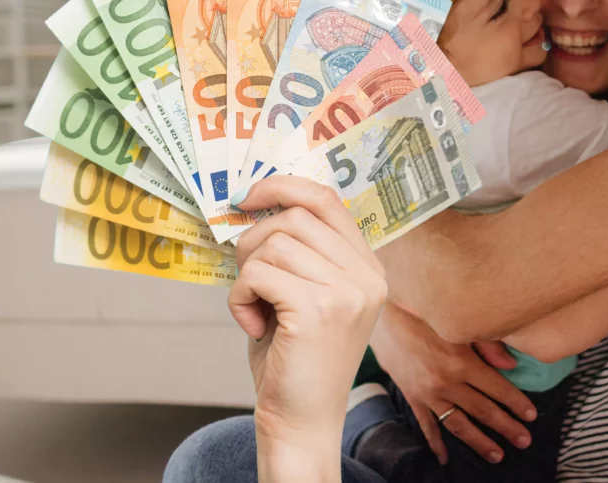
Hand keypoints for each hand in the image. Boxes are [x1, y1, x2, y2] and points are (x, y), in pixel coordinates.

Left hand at [227, 176, 387, 480]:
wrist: (302, 420)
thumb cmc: (295, 358)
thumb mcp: (307, 294)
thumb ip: (300, 252)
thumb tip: (258, 202)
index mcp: (368, 267)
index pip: (328, 200)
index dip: (283, 186)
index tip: (249, 196)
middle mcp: (366, 276)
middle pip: (295, 217)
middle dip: (254, 240)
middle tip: (248, 278)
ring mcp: (347, 292)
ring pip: (273, 243)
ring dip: (246, 274)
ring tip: (255, 308)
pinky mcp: (318, 310)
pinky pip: (257, 274)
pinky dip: (239, 297)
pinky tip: (253, 325)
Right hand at [371, 303, 536, 464]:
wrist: (382, 314)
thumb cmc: (425, 312)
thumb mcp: (459, 322)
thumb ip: (488, 344)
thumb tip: (512, 365)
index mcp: (461, 362)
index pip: (497, 388)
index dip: (516, 403)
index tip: (532, 416)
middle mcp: (445, 382)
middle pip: (482, 410)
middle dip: (506, 427)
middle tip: (524, 441)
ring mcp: (427, 393)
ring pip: (458, 424)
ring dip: (479, 442)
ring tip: (497, 455)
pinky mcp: (412, 396)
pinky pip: (426, 424)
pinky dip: (436, 442)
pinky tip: (444, 458)